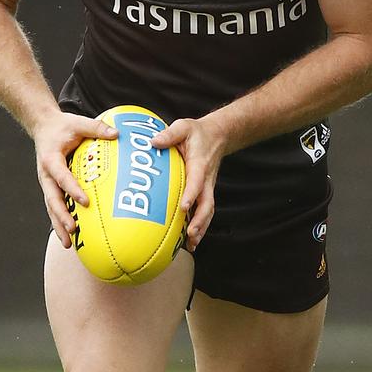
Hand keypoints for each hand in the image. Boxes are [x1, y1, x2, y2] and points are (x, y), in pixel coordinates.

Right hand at [34, 112, 117, 248]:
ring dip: (59, 225)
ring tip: (68, 244)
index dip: (72, 189)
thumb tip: (117, 134)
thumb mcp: (78, 122)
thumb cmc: (63, 126)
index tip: (85, 201)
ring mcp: (47, 183)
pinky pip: (55, 206)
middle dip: (61, 216)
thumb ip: (96, 128)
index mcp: (51, 159)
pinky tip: (71, 236)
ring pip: (51, 207)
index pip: (61, 177)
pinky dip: (61, 221)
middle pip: (52, 199)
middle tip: (73, 230)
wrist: (43, 127)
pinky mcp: (51, 187)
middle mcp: (46, 175)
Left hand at [151, 116, 224, 250]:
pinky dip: (199, 226)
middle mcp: (206, 179)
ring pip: (208, 210)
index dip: (191, 194)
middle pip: (207, 203)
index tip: (183, 207)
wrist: (218, 135)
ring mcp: (207, 187)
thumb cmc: (197, 133)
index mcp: (200, 164)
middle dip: (200, 220)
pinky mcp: (204, 192)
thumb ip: (170, 134)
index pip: (197, 181)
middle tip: (190, 234)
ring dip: (202, 228)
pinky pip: (204, 211)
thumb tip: (153, 142)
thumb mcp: (184, 127)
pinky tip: (190, 241)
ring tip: (192, 245)